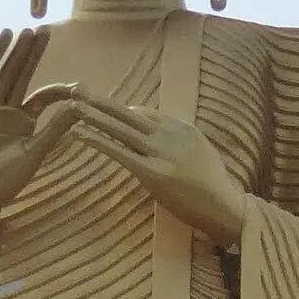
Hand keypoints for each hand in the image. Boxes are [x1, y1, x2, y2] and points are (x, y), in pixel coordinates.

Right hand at [0, 27, 81, 216]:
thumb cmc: (6, 181)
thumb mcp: (35, 152)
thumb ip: (55, 129)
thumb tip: (80, 108)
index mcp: (25, 123)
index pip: (44, 97)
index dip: (59, 89)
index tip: (76, 86)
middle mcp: (7, 112)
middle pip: (23, 76)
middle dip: (32, 54)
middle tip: (44, 31)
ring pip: (5, 73)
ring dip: (15, 52)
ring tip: (25, 30)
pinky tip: (3, 40)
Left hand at [71, 95, 250, 246]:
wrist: (225, 207)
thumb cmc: (212, 187)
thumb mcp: (199, 153)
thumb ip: (178, 142)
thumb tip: (154, 136)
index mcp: (183, 128)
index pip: (147, 113)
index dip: (122, 110)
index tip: (104, 107)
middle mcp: (171, 135)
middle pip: (130, 114)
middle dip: (103, 103)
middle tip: (79, 91)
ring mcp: (162, 153)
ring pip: (121, 129)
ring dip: (94, 116)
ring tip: (73, 107)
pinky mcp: (153, 173)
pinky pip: (120, 152)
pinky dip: (97, 141)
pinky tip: (80, 134)